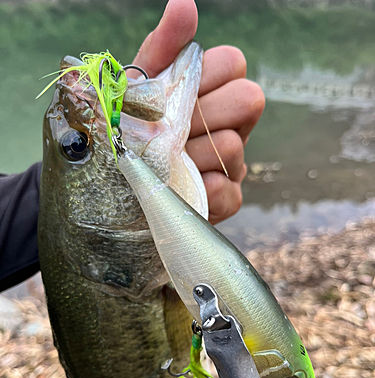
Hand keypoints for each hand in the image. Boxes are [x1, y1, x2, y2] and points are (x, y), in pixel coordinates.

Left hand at [132, 0, 264, 223]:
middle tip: (167, 131)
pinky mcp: (227, 200)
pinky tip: (177, 189)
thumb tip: (185, 2)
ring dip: (188, 156)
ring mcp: (232, 164)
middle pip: (247, 99)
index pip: (233, 63)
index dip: (203, 75)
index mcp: (211, 92)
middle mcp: (229, 124)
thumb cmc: (127, 132)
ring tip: (162, 165)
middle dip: (201, 114)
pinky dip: (198, 190)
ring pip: (230, 146)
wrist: (111, 186)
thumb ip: (162, 46)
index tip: (174, 92)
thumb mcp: (136, 88)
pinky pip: (228, 191)